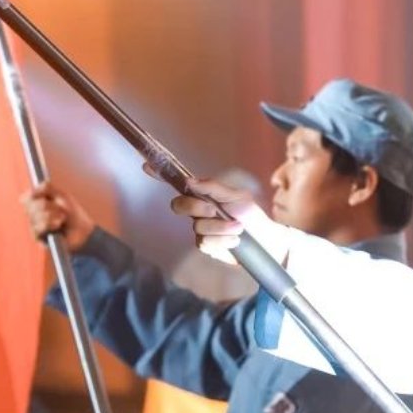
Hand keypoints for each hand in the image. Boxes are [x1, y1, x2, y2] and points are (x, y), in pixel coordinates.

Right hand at [21, 182, 94, 251]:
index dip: (34, 195)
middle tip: (61, 210)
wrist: (83, 231)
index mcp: (36, 205)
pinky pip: (38, 228)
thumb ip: (48, 188)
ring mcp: (34, 227)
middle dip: (48, 205)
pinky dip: (50, 224)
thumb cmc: (73, 213)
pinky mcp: (39, 238)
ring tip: (62, 218)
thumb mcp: (62, 196)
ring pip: (35, 215)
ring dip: (52, 214)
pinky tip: (58, 225)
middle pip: (31, 205)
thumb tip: (32, 191)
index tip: (46, 197)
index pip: (26, 198)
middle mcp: (32, 216)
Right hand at [158, 170, 288, 264]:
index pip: (178, 184)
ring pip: (197, 227)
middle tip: (215, 210)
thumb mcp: (237, 196)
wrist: (266, 241)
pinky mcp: (206, 247)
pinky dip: (223, 240)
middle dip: (197, 207)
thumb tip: (190, 181)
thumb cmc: (252, 215)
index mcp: (204, 195)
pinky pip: (204, 243)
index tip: (146, 165)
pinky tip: (235, 241)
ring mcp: (200, 229)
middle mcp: (198, 211)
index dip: (160, 174)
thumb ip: (214, 188)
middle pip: (179, 205)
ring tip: (238, 228)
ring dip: (221, 227)